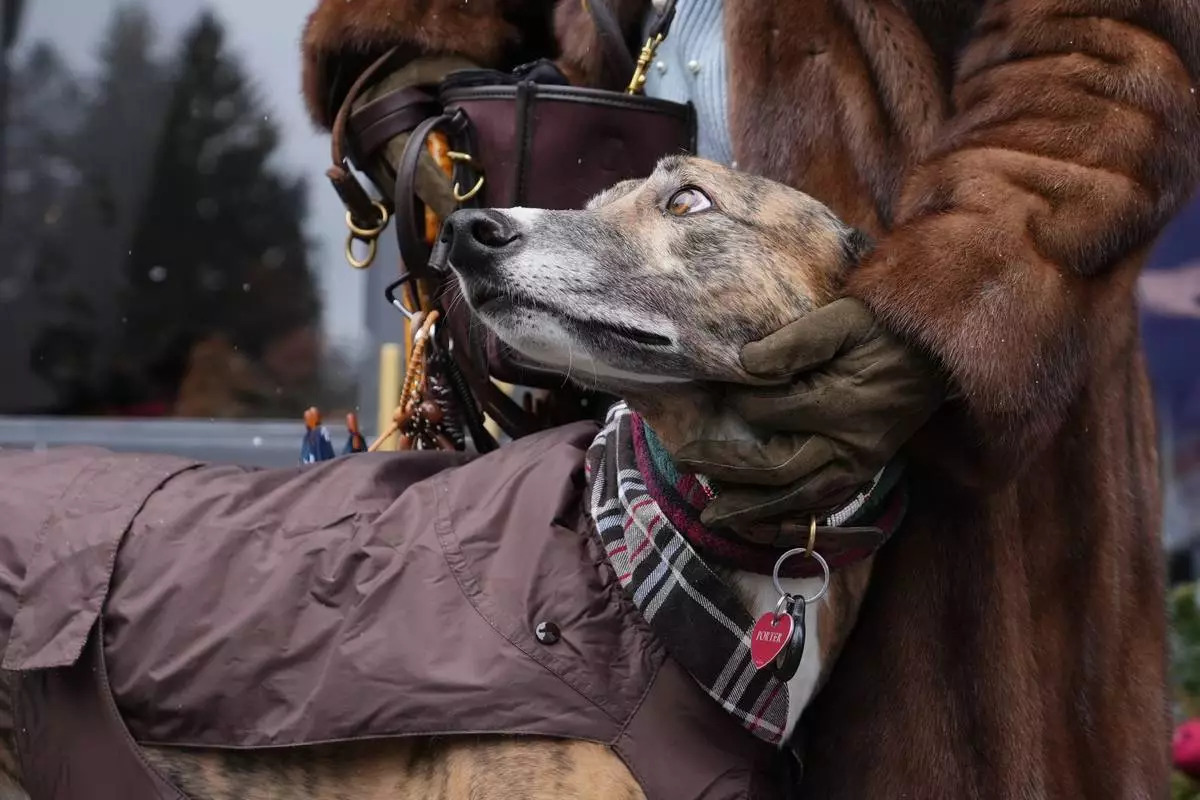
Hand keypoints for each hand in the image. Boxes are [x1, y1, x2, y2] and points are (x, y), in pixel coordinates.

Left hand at [676, 298, 945, 530]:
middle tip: (683, 462)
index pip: (771, 414)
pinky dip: (791, 519)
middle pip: (777, 468)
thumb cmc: (883, 327)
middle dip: (726, 468)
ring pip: (798, 499)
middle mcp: (849, 444)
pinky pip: (825, 505)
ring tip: (712, 516)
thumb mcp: (840, 320)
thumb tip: (745, 366)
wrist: (938, 349)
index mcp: (840, 403)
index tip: (714, 393)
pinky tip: (762, 525)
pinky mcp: (866, 471)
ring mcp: (860, 464)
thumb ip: (793, 343)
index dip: (738, 403)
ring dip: (752, 510)